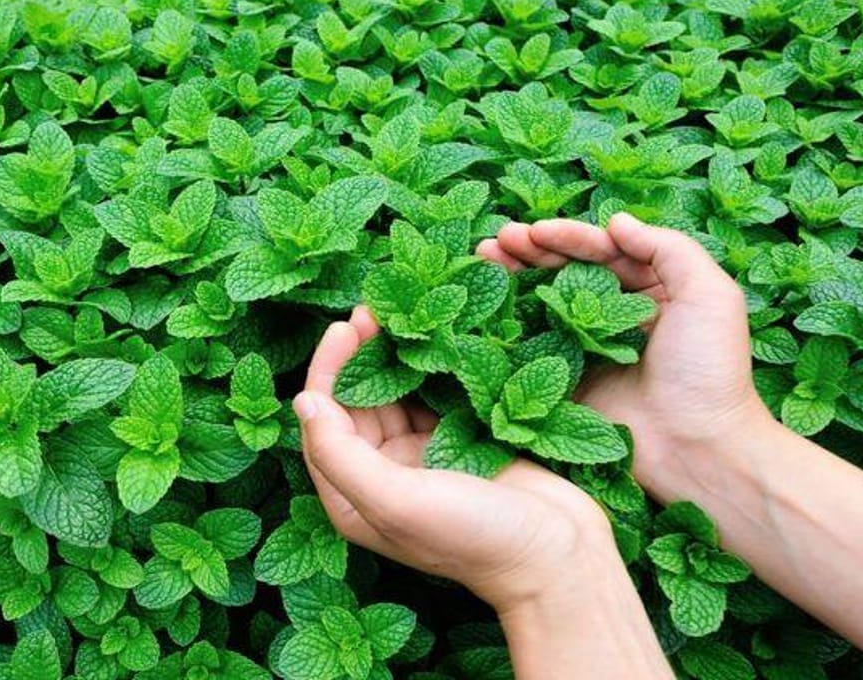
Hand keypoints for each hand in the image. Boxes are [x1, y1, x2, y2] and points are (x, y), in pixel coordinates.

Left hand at [293, 307, 615, 611]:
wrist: (558, 554)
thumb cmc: (473, 537)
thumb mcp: (395, 502)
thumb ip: (341, 455)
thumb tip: (304, 401)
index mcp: (351, 499)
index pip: (322, 424)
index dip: (327, 372)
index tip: (344, 329)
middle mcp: (378, 478)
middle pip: (355, 404)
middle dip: (359, 356)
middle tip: (372, 309)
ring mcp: (419, 459)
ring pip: (393, 395)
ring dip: (392, 355)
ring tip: (399, 313)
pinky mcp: (458, 442)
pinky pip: (432, 396)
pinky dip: (429, 366)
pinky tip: (434, 334)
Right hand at [476, 213, 772, 498]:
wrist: (696, 446)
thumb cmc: (709, 370)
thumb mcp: (709, 295)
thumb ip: (669, 248)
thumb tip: (616, 220)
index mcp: (655, 288)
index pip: (604, 250)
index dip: (567, 236)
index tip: (534, 230)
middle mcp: (620, 313)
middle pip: (568, 270)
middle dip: (532, 250)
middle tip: (497, 240)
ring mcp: (590, 346)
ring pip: (546, 300)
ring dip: (514, 276)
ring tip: (483, 256)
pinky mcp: (569, 377)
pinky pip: (535, 343)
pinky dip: (510, 321)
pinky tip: (487, 304)